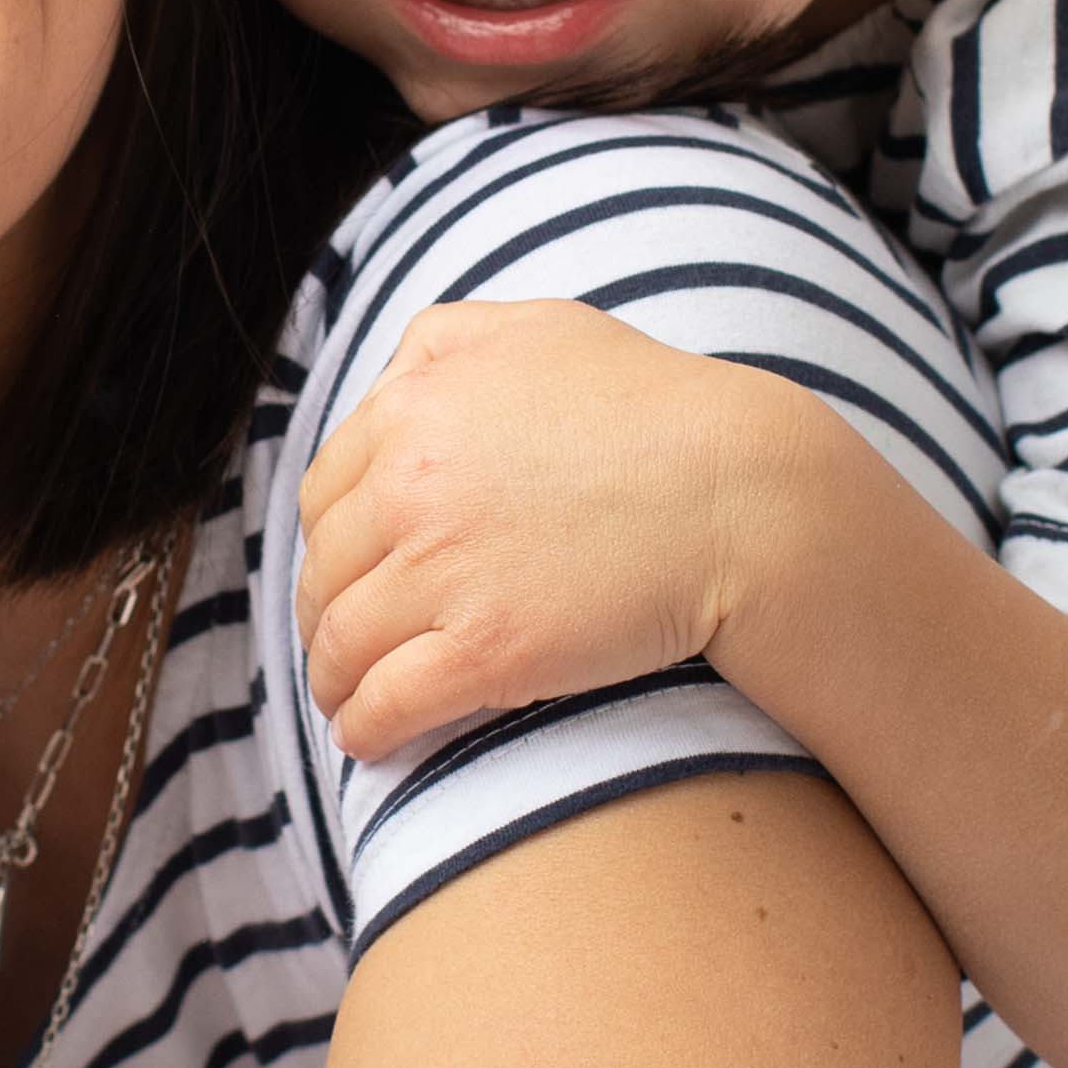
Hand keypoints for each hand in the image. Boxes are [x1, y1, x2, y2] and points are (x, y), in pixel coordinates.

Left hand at [292, 299, 832, 754]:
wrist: (744, 495)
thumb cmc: (656, 409)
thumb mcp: (541, 329)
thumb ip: (445, 341)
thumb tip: (386, 379)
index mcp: (415, 409)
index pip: (326, 494)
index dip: (330, 544)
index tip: (346, 574)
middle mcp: (412, 487)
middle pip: (325, 570)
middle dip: (323, 613)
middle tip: (341, 642)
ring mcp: (446, 571)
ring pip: (343, 643)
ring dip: (334, 680)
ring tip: (346, 698)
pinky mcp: (488, 650)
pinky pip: (387, 703)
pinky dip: (363, 727)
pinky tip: (369, 738)